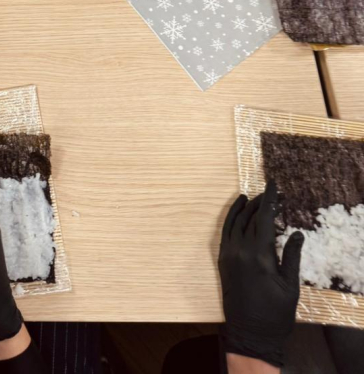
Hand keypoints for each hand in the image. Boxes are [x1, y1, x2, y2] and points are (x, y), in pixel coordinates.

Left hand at [219, 180, 303, 369]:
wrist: (250, 334)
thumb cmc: (275, 314)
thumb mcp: (290, 286)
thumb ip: (292, 257)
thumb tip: (297, 233)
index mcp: (259, 255)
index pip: (264, 219)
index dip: (270, 200)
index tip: (274, 185)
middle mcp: (240, 250)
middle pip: (250, 217)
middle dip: (261, 203)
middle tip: (272, 194)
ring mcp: (228, 254)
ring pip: (235, 222)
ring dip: (245, 208)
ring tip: (255, 197)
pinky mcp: (222, 260)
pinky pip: (225, 232)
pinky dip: (231, 218)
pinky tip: (238, 211)